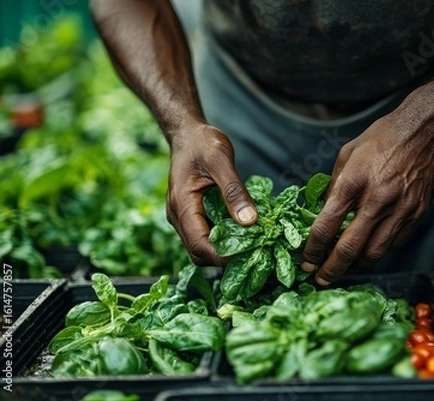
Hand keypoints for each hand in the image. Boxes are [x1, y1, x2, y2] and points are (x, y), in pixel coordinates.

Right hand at [166, 124, 257, 265]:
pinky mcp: (190, 215)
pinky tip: (241, 234)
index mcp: (182, 205)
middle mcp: (178, 216)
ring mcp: (182, 217)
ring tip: (251, 246)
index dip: (223, 257)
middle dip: (224, 259)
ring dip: (223, 252)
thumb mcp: (222, 161)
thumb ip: (234, 191)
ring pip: (200, 248)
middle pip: (198, 253)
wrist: (187, 134)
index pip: (200, 245)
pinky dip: (221, 241)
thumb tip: (250, 222)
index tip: (250, 256)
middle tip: (254, 254)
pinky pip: (203, 236)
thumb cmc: (202, 143)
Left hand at [302, 91, 433, 284]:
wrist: (426, 130)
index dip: (313, 250)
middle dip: (331, 269)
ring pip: (374, 253)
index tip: (306, 262)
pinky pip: (394, 243)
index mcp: (354, 182)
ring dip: (355, 265)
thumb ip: (333, 184)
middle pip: (349, 249)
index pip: (326, 226)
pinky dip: (377, 251)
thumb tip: (321, 210)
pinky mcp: (416, 214)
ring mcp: (400, 210)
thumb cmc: (383, 136)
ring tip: (343, 267)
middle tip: (319, 280)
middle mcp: (377, 200)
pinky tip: (368, 250)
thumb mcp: (348, 153)